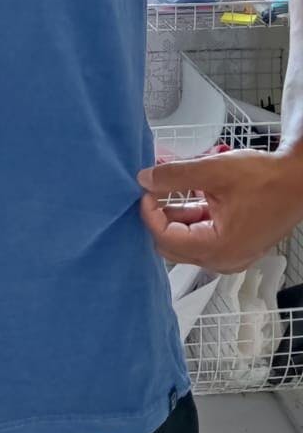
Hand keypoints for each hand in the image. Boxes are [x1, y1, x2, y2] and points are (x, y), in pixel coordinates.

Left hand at [137, 147, 302, 273]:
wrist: (298, 180)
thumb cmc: (266, 179)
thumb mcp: (214, 171)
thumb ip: (176, 176)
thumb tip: (145, 179)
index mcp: (218, 249)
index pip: (166, 239)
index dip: (149, 214)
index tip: (145, 191)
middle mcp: (223, 260)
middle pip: (173, 246)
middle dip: (159, 219)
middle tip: (152, 191)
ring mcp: (230, 256)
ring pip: (188, 242)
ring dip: (174, 217)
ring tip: (168, 189)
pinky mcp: (235, 246)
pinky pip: (203, 238)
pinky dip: (192, 219)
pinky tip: (188, 196)